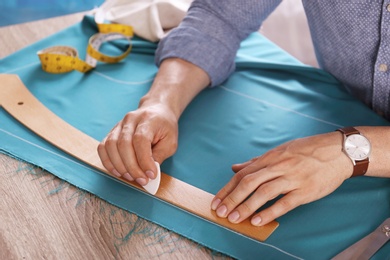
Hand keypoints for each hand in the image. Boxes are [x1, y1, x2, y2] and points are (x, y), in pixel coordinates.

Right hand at [97, 103, 177, 185]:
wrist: (157, 110)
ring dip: (119, 165)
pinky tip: (117, 171)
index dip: (144, 160)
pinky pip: (103, 147)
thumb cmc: (165, 127)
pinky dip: (108, 161)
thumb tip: (148, 172)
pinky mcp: (112, 132)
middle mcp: (130, 120)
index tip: (151, 175)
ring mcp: (119, 125)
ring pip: (111, 145)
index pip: (140, 140)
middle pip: (124, 144)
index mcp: (147, 119)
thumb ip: (159, 156)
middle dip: (132, 167)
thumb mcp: (170, 141)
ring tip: (130, 177)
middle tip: (141, 180)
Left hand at [210, 131, 352, 225]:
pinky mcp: (305, 191)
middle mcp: (278, 167)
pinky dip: (269, 212)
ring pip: (264, 192)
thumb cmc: (307, 151)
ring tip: (234, 218)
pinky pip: (285, 202)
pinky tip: (258, 220)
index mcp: (270, 158)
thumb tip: (235, 168)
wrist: (338, 151)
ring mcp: (292, 178)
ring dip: (246, 206)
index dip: (228, 188)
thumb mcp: (280, 151)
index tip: (217, 200)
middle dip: (232, 198)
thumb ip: (256, 162)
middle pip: (249, 182)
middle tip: (220, 212)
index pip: (243, 174)